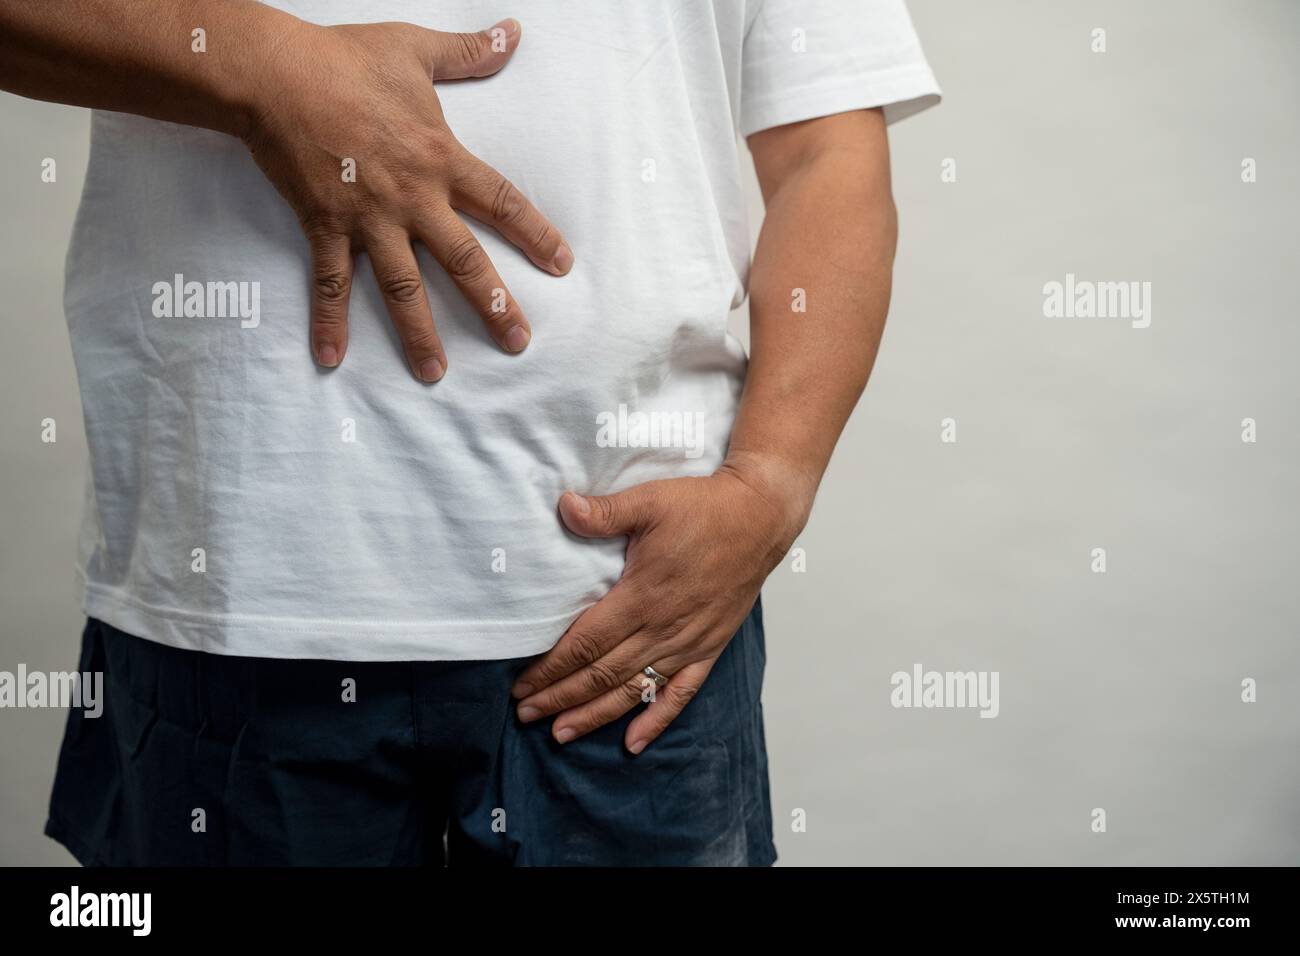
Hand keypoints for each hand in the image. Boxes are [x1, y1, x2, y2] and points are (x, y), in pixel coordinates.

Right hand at [242, 17, 571, 380]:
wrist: (276, 74)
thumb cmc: (346, 60)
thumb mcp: (415, 49)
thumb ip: (468, 52)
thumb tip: (512, 33)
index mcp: (441, 159)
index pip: (502, 202)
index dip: (536, 234)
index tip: (562, 266)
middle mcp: (413, 198)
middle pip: (464, 260)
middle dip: (494, 304)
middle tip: (519, 343)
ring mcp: (369, 219)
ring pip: (403, 287)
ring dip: (420, 333)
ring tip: (436, 373)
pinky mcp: (325, 227)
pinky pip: (330, 283)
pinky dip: (329, 321)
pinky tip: (332, 358)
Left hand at [511, 452, 813, 753]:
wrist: (759, 518)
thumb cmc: (705, 508)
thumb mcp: (650, 500)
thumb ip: (605, 512)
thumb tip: (563, 505)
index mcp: (642, 596)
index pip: (586, 643)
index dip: (551, 668)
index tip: (522, 686)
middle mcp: (663, 628)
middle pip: (602, 674)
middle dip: (561, 697)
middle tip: (526, 714)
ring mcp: (687, 642)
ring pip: (634, 690)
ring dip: (595, 714)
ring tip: (561, 733)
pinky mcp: (709, 647)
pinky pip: (680, 693)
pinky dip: (656, 721)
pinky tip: (633, 743)